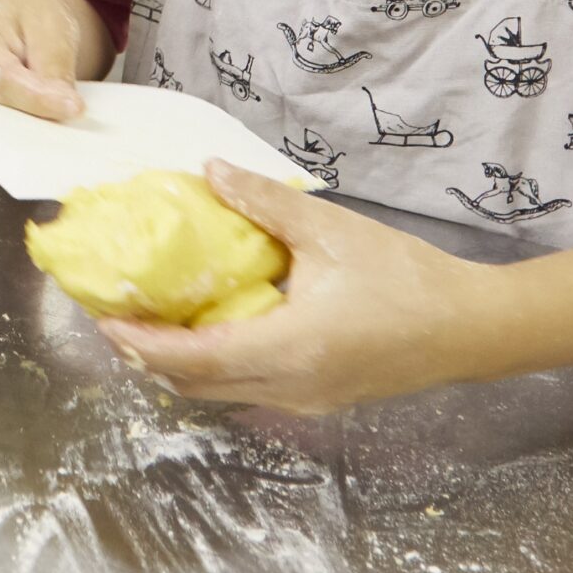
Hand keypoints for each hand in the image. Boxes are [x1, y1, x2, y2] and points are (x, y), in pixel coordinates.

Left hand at [99, 163, 504, 413]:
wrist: (469, 327)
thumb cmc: (406, 277)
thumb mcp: (332, 230)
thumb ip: (266, 203)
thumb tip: (210, 171)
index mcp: (290, 349)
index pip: (194, 359)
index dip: (142, 342)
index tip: (104, 318)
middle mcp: (289, 387)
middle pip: (196, 385)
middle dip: (147, 356)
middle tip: (115, 314)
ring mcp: (304, 401)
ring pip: (220, 393)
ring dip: (179, 364)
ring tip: (150, 321)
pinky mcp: (318, 399)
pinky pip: (248, 388)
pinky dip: (214, 365)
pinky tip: (209, 328)